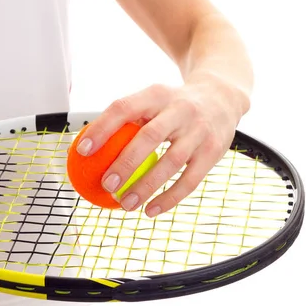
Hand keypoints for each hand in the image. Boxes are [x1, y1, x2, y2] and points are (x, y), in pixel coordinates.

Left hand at [75, 75, 249, 216]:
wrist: (222, 97)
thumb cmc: (174, 104)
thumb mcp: (153, 99)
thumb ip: (125, 120)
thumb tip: (84, 148)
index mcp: (158, 94)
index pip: (125, 108)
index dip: (102, 128)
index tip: (83, 151)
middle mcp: (181, 109)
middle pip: (150, 137)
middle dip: (126, 163)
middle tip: (107, 185)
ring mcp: (200, 131)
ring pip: (171, 162)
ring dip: (146, 187)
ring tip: (125, 205)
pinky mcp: (214, 151)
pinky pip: (191, 180)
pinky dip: (169, 198)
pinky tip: (151, 211)